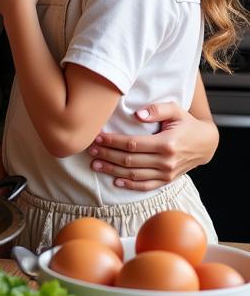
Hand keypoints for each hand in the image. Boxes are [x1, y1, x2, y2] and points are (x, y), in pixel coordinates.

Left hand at [89, 102, 219, 190]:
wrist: (206, 143)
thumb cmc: (186, 123)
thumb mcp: (175, 110)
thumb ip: (156, 109)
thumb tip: (137, 114)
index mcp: (166, 144)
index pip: (132, 144)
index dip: (112, 141)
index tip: (97, 137)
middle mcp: (166, 161)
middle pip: (129, 160)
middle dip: (107, 154)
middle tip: (90, 149)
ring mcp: (167, 173)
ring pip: (134, 174)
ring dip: (112, 170)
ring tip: (95, 164)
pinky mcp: (167, 180)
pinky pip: (146, 186)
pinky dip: (130, 185)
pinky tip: (115, 181)